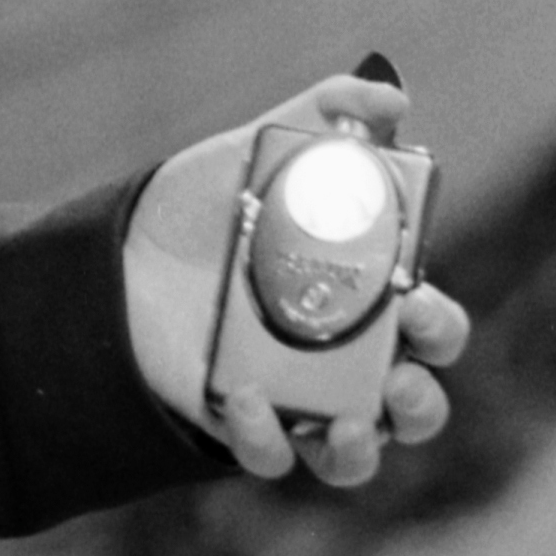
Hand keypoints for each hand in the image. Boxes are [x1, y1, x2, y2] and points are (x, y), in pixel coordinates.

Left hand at [121, 72, 470, 487]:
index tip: (420, 305)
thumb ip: (327, 109)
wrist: (114, 250)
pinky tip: (249, 400)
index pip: (433, 330)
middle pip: (413, 404)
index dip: (442, 328)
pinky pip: (271, 458)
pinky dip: (268, 440)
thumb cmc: (205, 206)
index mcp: (365, 301)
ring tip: (349, 423)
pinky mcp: (241, 425)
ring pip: (356, 456)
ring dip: (364, 448)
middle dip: (420, 399)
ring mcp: (294, 398)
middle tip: (397, 372)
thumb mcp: (261, 146)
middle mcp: (341, 358)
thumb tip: (391, 98)